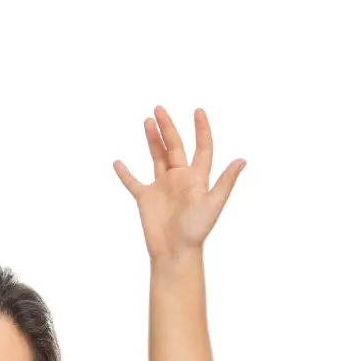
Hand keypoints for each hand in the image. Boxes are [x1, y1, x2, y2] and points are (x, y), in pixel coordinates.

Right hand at [114, 106, 245, 257]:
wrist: (175, 252)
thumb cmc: (196, 230)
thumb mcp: (213, 204)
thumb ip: (225, 182)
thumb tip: (242, 160)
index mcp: (197, 178)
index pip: (202, 148)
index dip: (201, 129)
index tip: (198, 111)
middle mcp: (180, 178)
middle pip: (175, 146)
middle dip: (168, 127)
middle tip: (159, 109)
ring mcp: (162, 187)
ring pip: (156, 157)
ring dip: (152, 140)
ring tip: (147, 121)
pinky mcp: (146, 198)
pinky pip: (133, 182)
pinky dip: (125, 173)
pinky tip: (118, 162)